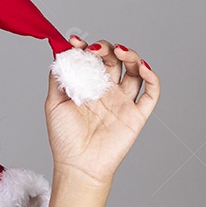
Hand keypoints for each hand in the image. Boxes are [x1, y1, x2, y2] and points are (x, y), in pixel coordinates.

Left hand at [46, 35, 159, 185]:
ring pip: (134, 71)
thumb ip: (58, 78)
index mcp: (88, 87)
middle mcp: (107, 91)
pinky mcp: (137, 115)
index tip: (75, 41)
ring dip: (130, 56)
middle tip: (95, 49)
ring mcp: (123, 102)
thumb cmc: (64, 138)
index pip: (92, 60)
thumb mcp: (54, 103)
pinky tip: (141, 67)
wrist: (77, 166)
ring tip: (120, 51)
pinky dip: (151, 77)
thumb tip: (58, 52)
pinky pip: (151, 92)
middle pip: (114, 60)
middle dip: (106, 48)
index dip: (85, 47)